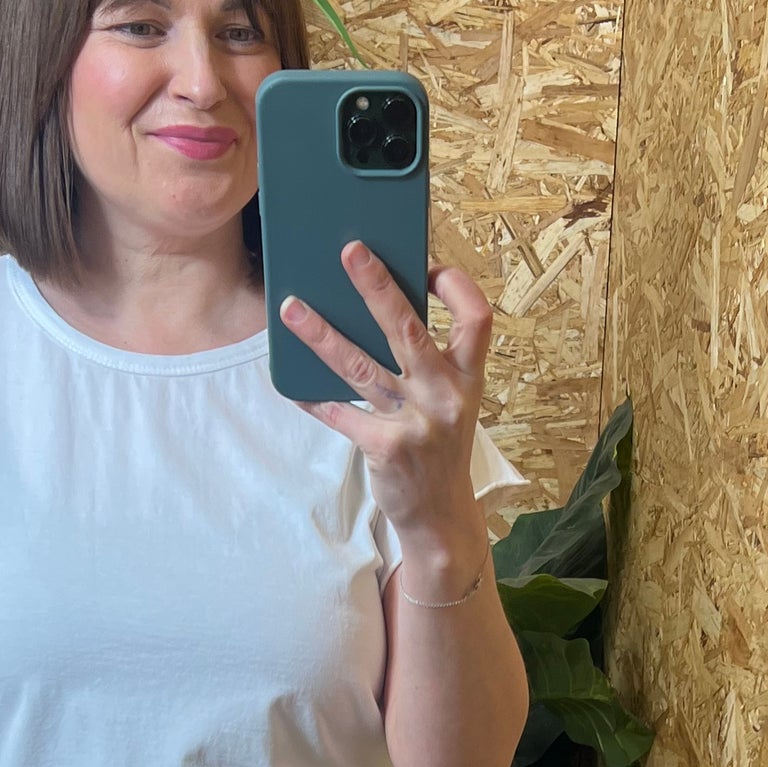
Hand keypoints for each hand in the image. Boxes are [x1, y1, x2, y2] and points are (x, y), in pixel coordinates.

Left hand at [278, 244, 493, 569]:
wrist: (439, 514)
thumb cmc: (440, 445)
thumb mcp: (452, 400)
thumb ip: (430, 361)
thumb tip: (384, 303)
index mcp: (469, 378)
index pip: (477, 319)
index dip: (455, 287)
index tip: (429, 268)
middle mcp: (446, 397)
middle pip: (409, 330)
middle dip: (378, 287)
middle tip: (350, 251)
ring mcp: (416, 424)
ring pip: (362, 367)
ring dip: (323, 335)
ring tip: (291, 308)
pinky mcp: (385, 449)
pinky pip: (340, 414)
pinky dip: (314, 398)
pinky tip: (290, 382)